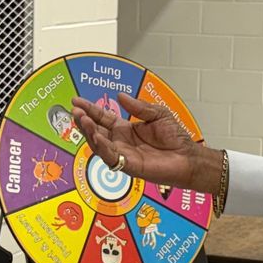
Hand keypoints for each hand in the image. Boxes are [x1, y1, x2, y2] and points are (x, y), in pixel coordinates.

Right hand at [70, 94, 215, 191]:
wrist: (188, 156)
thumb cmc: (175, 138)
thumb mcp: (157, 114)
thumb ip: (138, 107)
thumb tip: (120, 96)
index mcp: (125, 129)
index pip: (102, 118)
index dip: (89, 109)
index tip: (76, 100)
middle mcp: (120, 142)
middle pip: (96, 131)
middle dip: (84, 121)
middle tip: (75, 110)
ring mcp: (123, 155)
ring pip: (99, 145)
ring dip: (89, 132)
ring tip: (82, 120)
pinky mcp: (128, 166)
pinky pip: (111, 157)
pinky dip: (102, 147)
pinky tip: (96, 136)